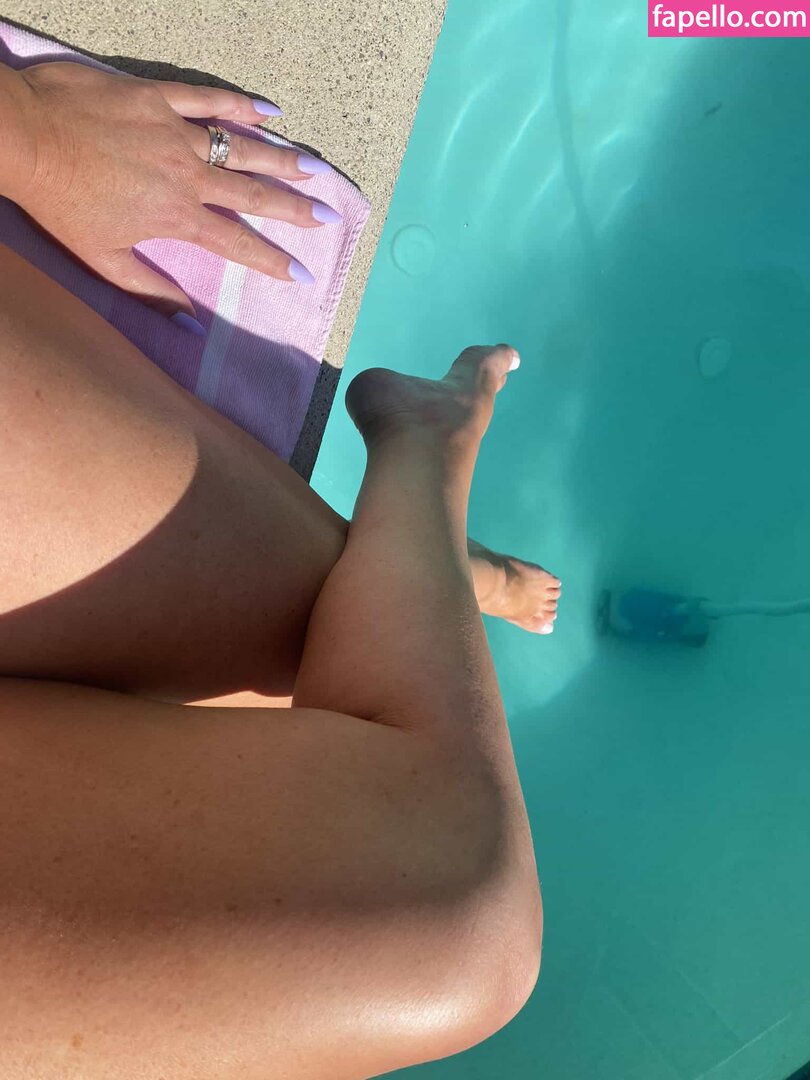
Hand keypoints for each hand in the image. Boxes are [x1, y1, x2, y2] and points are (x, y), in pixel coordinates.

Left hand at [9, 61, 337, 319]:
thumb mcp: (102, 260)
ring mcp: (176, 132)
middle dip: (294, 208)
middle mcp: (187, 175)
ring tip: (314, 169)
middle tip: (328, 216)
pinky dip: (241, 104)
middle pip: (252, 194)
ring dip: (280, 160)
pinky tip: (270, 111)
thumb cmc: (60, 202)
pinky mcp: (158, 98)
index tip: (304, 274)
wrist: (24, 138)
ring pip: (240, 146)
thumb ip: (150, 290)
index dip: (274, 261)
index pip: (237, 243)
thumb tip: (189, 323)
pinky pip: (208, 99)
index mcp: (177, 217)